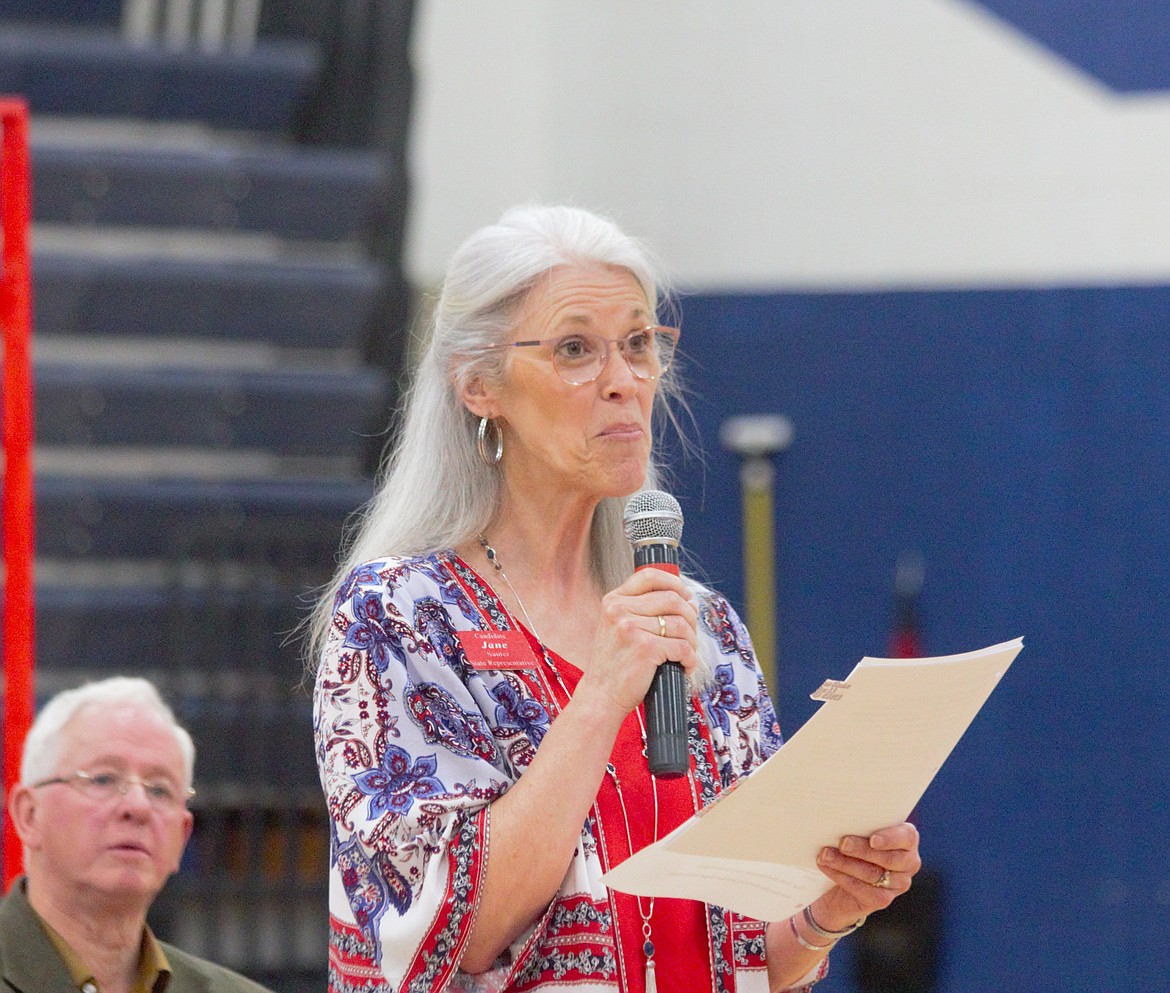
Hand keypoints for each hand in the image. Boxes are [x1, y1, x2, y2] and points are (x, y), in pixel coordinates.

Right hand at [577, 568, 699, 716]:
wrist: (601, 695)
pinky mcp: (645, 648)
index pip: (650, 575)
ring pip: (681, 624)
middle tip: (690, 633)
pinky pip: (683, 647)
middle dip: (690, 616)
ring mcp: (631, 628)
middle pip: (672, 599)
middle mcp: (619, 610)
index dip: (675, 583)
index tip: (686, 597)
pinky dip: (690, 659)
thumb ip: (641, 609)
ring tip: (686, 654)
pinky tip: (684, 666)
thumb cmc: (615, 664)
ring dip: (691, 641)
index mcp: (613, 601)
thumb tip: (686, 600)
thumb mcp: (616, 627)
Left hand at [811, 821, 921, 926]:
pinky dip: (841, 877)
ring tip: (825, 855)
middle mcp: (908, 863)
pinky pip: (863, 890)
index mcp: (906, 839)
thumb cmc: (852, 844)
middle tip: (842, 843)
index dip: (891, 838)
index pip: (907, 837)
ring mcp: (898, 884)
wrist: (838, 879)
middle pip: (889, 858)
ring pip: (873, 874)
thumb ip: (857, 825)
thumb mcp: (857, 831)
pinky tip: (827, 868)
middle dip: (862, 850)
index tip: (872, 839)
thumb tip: (838, 819)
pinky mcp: (882, 899)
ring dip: (845, 863)